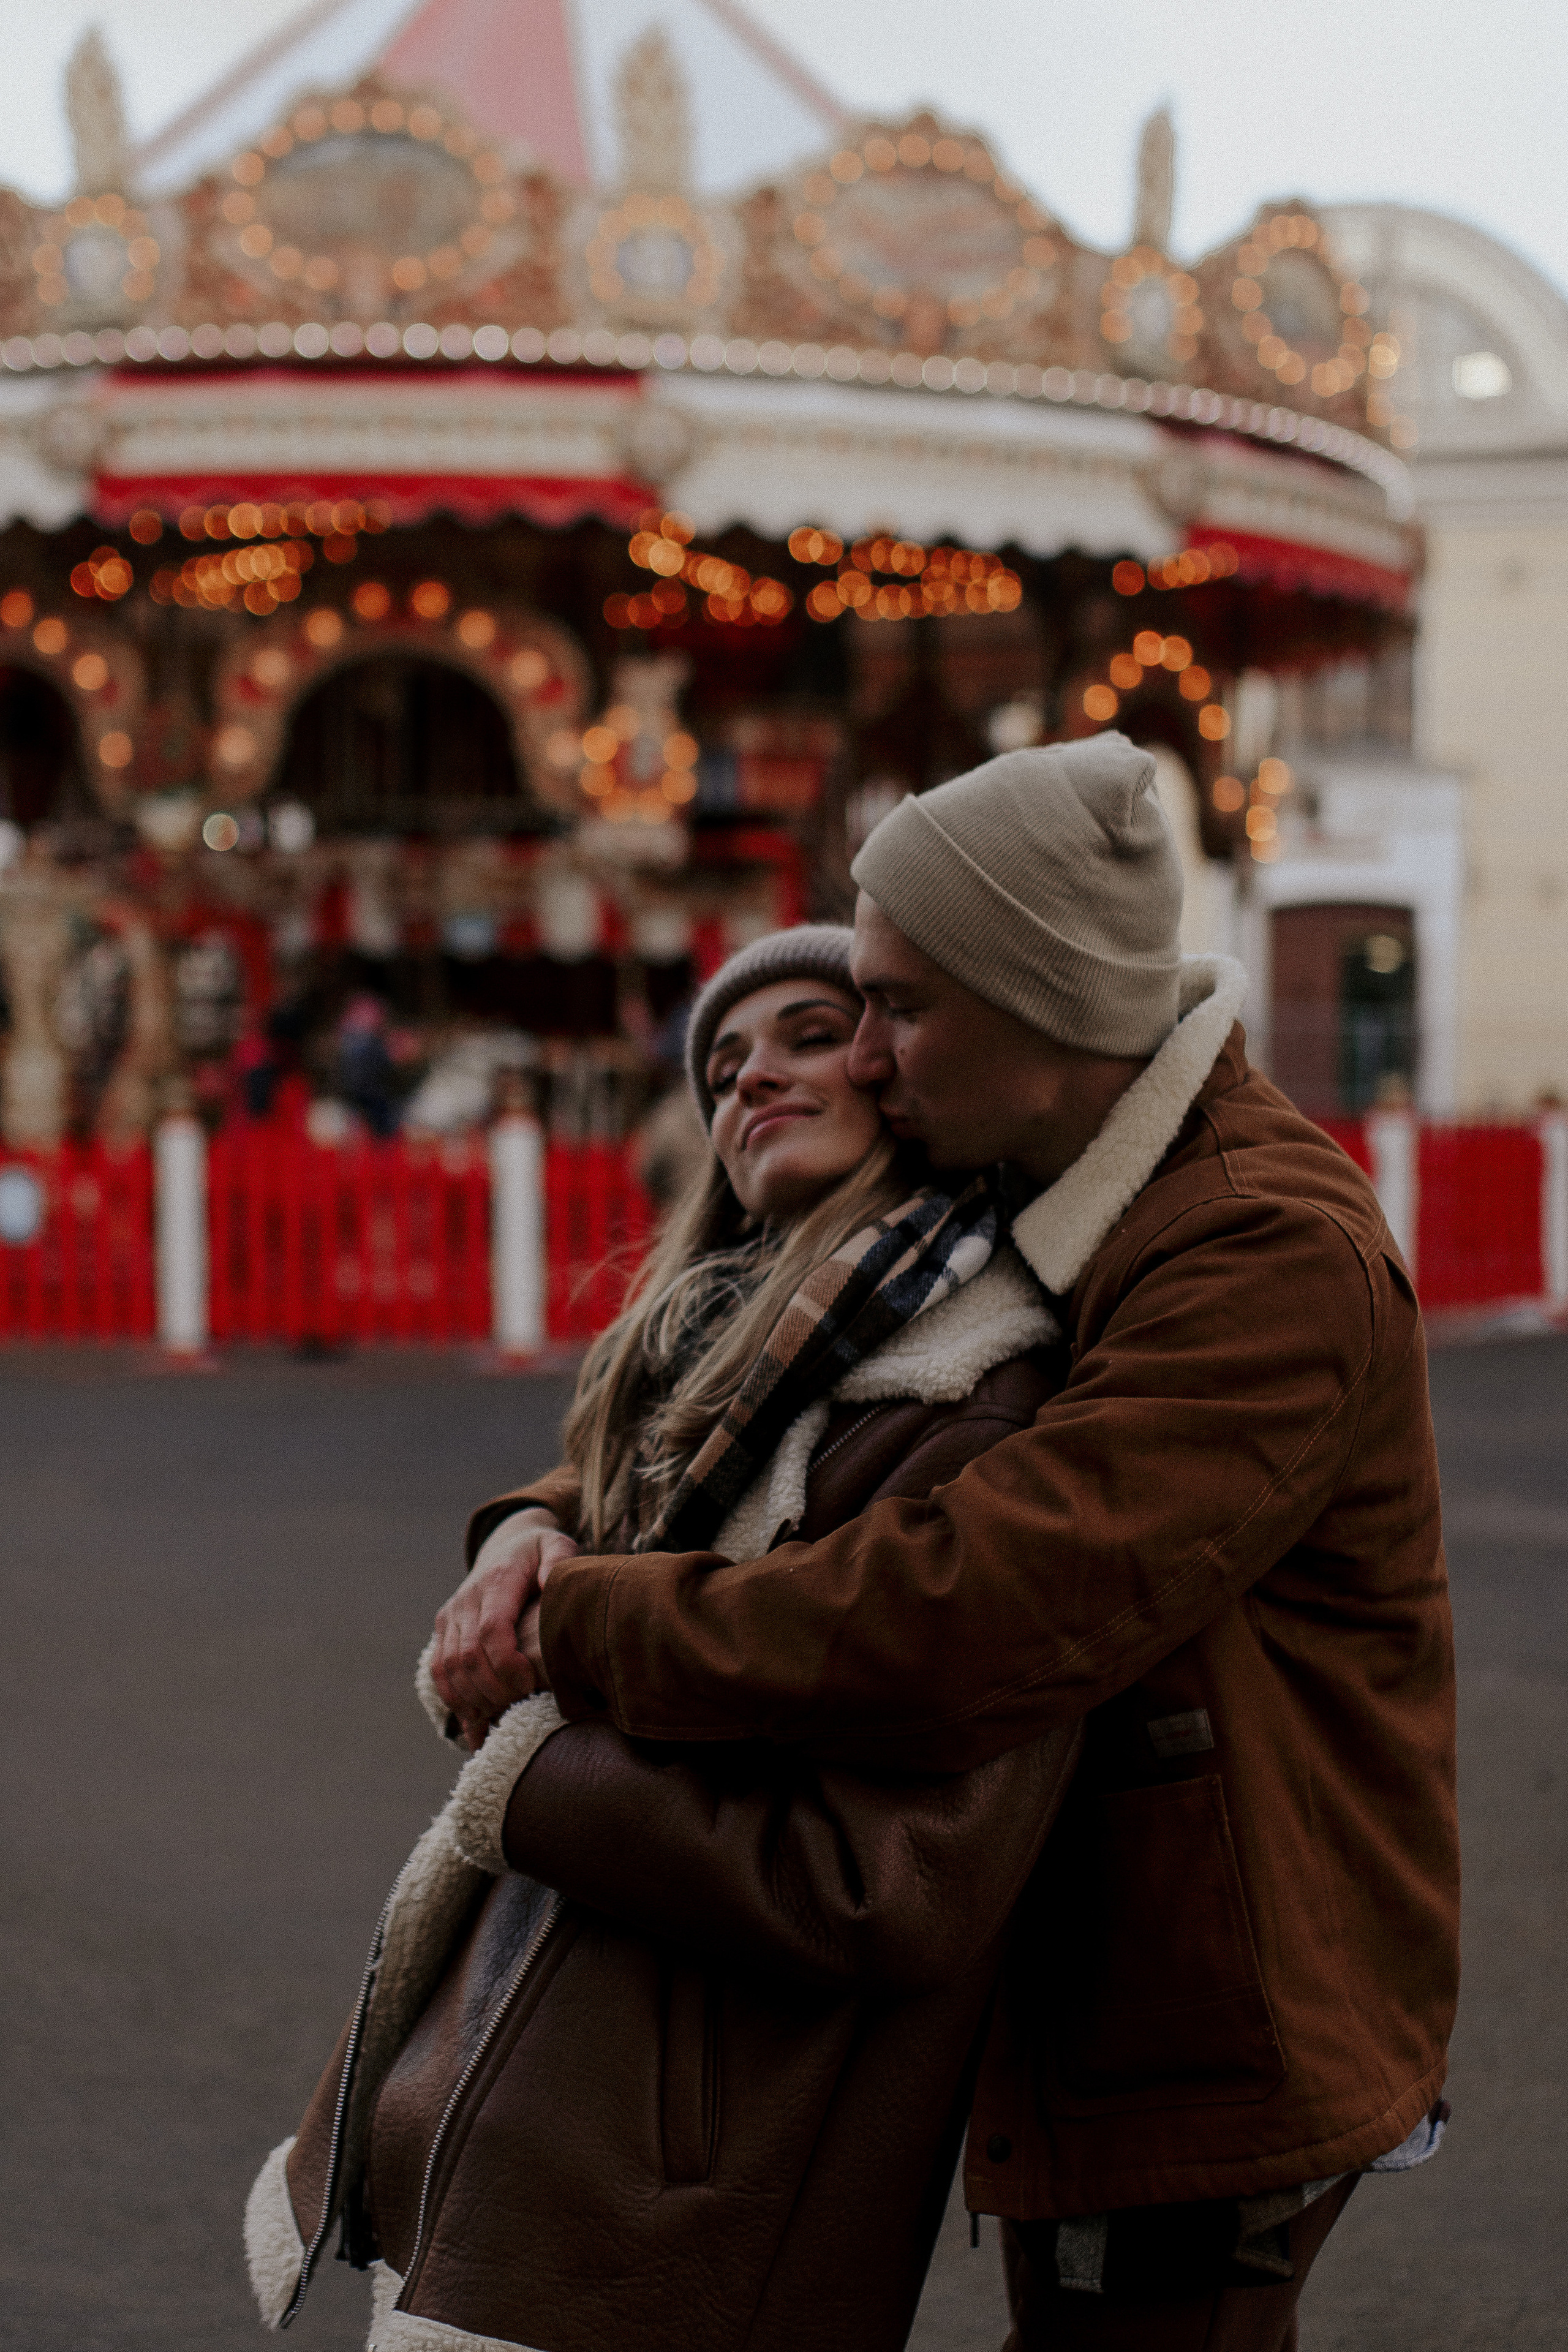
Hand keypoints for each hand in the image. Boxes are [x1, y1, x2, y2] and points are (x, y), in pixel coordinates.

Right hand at [430, 1509, 577, 1747]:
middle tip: (520, 1710)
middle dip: (492, 1690)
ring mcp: (451, 1616)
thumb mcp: (557, 1546)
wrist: (506, 1544)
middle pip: (467, 1656)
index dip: (506, 1664)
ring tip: (500, 1723)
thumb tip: (551, 1581)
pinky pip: (439, 1671)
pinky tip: (476, 1724)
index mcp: (497, 1581)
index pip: (491, 1630)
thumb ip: (559, 1561)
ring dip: (471, 1701)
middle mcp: (467, 1599)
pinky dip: (455, 1701)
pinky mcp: (443, 1630)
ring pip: (448, 1669)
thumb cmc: (541, 1552)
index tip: (529, 1684)